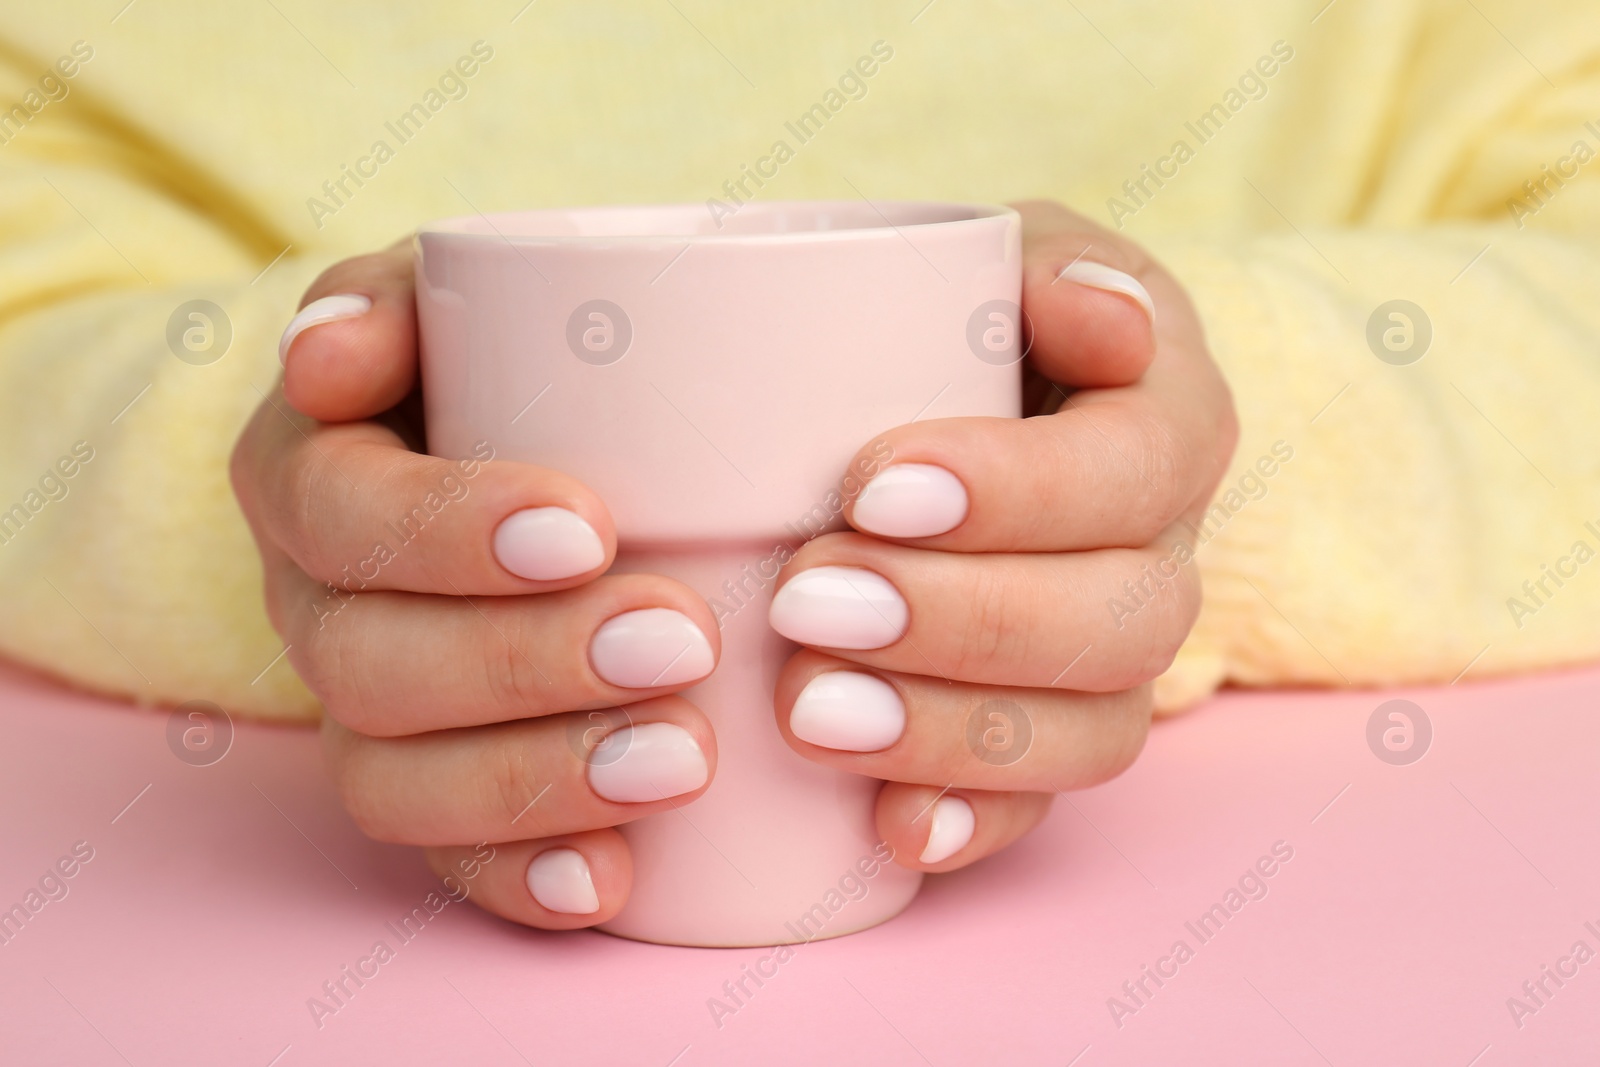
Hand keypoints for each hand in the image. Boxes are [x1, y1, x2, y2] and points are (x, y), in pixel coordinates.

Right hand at [231, 242, 723, 928]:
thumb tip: (326, 356)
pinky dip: (522, 879)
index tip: (588, 528)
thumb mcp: (460, 296)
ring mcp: (363, 712)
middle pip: (370, 662)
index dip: (447, 532)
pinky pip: (442, 862)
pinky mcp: (428, 790)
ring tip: (683, 759)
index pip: (339, 511)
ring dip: (536, 780)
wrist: (541, 443)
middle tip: (680, 639)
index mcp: (310, 472)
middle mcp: (316, 603)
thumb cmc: (507, 360)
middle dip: (525, 662)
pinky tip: (612, 881)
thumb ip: (399, 296)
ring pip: (394, 781)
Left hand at [768, 201, 1237, 870]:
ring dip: (954, 733)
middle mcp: (1164, 556)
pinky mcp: (1053, 737)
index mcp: (1170, 427)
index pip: (1131, 470)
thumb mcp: (1020, 257)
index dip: (1016, 492)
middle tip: (808, 599)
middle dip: (962, 620)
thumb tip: (1108, 316)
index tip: (871, 486)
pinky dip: (972, 823)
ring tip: (810, 713)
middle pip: (1117, 620)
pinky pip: (1044, 809)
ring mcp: (1115, 664)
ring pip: (1091, 731)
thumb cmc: (986, 323)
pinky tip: (889, 830)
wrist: (983, 409)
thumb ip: (1057, 263)